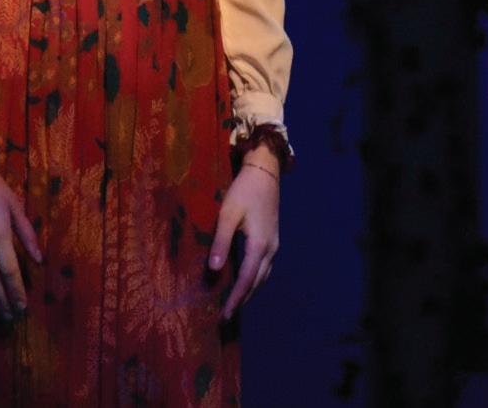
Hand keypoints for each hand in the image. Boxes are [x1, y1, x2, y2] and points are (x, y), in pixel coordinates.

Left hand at [208, 145, 279, 320]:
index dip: (236, 298)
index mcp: (260, 245)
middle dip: (243, 299)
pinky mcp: (273, 238)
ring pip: (263, 276)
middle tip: (228, 315)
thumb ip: (221, 241)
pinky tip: (246, 279)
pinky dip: (255, 278)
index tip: (225, 315)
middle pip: (257, 282)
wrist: (265, 172)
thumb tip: (213, 269)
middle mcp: (271, 249)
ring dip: (250, 290)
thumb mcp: (228, 214)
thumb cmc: (244, 191)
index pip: (246, 280)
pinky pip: (265, 266)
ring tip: (235, 302)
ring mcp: (274, 244)